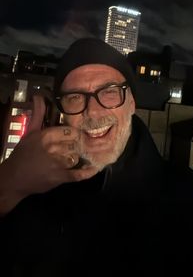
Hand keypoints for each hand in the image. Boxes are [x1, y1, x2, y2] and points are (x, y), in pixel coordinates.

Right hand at [0, 95, 97, 214]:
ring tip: (90, 154)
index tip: (82, 133)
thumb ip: (38, 114)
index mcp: (46, 136)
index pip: (70, 131)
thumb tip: (39, 97)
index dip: (78, 133)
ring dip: (83, 156)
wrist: (13, 179)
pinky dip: (87, 172)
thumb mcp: (29, 132)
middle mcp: (53, 148)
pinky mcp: (60, 177)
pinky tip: (95, 167)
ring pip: (78, 156)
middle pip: (76, 143)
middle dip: (82, 144)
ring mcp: (57, 163)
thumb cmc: (22, 154)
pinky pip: (78, 174)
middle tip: (90, 143)